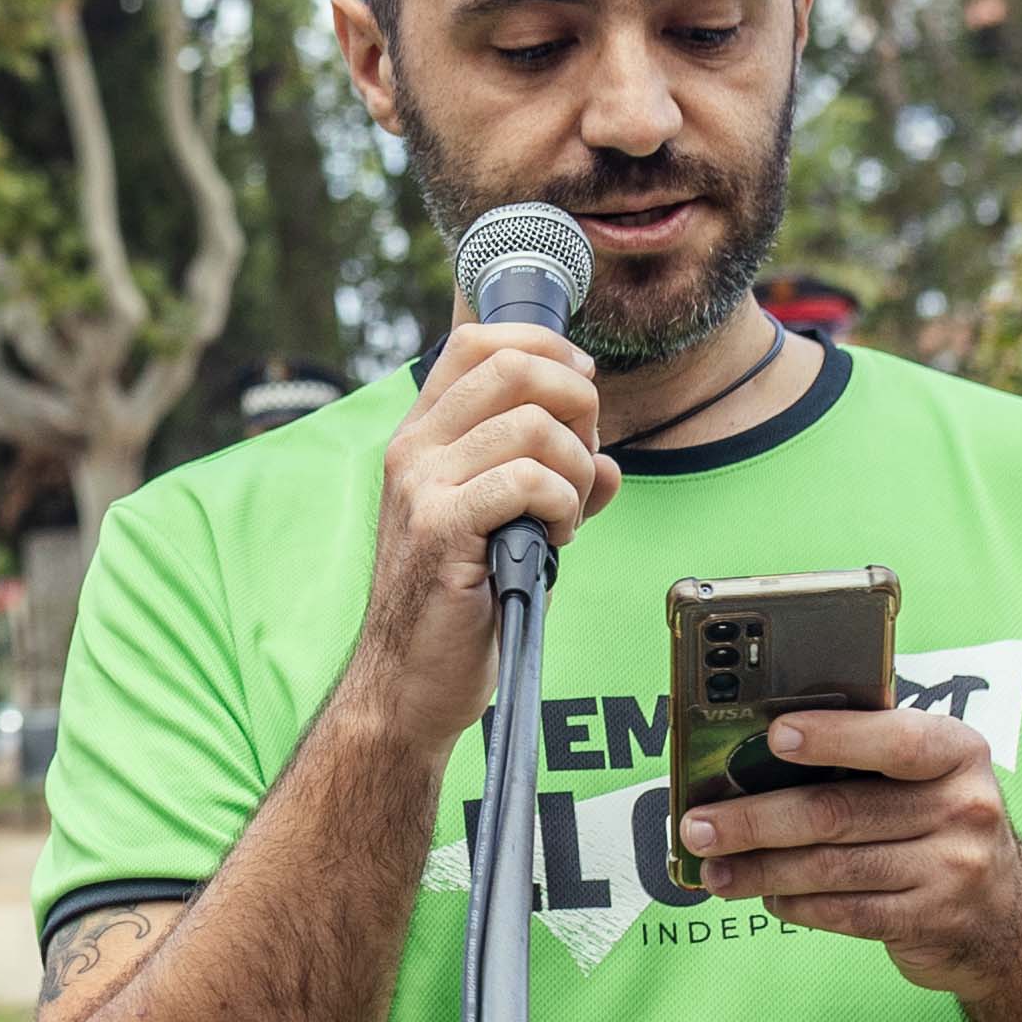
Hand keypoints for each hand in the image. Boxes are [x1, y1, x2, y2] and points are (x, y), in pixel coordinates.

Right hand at [339, 322, 617, 752]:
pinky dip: (564, 505)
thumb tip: (611, 464)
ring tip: (567, 515)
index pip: (478, 341)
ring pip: (532, 426)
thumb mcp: (511, 528)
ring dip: (576, 470)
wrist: (410, 681)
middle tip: (583, 461)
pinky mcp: (440, 528)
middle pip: (512, 366)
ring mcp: (422, 486)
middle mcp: (415, 448)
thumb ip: (553, 484)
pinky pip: (528, 481)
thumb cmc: (461, 605)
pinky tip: (555, 539)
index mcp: (425, 435)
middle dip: (576, 404)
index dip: (545, 346)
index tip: (582, 385)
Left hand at [675, 704, 1021, 994]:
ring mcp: (954, 869)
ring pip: (832, 867)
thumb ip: (865, 757)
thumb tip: (753, 754)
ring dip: (760, 869)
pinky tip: (768, 896)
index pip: (894, 740)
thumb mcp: (927, 778)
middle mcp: (964, 808)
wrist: (1008, 918)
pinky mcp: (933, 921)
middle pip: (838, 812)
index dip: (833, 737)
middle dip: (754, 820)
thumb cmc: (940, 827)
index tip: (774, 736)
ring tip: (714, 870)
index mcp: (957, 752)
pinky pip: (846, 912)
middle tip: (697, 825)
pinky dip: (796, 904)